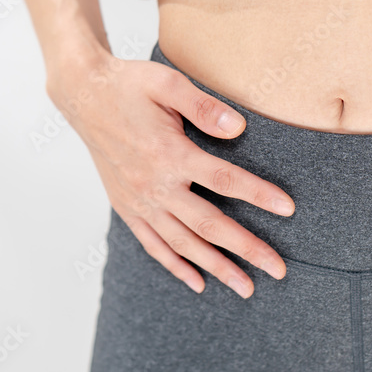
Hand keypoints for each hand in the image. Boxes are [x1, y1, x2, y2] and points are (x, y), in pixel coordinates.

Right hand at [47, 48, 295, 298]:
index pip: (224, 179)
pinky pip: (153, 244)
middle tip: (278, 270)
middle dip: (246, 249)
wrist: (83, 95)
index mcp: (169, 154)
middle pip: (209, 224)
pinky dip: (175, 265)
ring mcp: (139, 200)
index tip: (288, 209)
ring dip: (216, 267)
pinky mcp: (126, 207)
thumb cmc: (128, 85)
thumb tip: (238, 128)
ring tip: (245, 288)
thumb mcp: (167, 83)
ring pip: (183, 243)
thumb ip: (204, 107)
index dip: (258, 194)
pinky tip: (196, 282)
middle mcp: (154, 185)